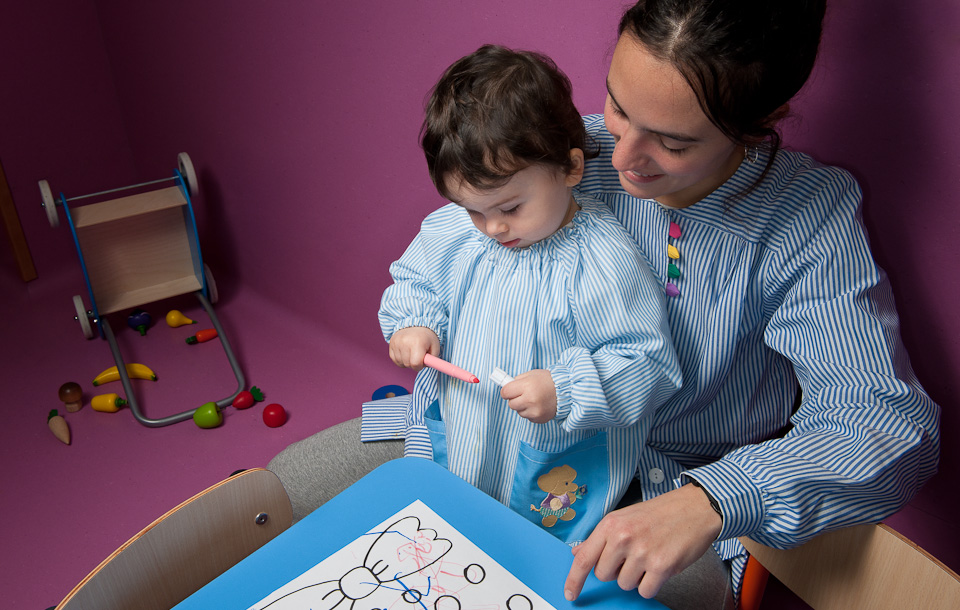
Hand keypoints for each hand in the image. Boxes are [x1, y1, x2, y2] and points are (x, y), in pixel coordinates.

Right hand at [388, 327, 439, 369]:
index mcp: (417, 342)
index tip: (422, 361)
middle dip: (414, 364)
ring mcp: (396, 343)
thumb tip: (425, 367)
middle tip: (418, 356)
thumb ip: (432, 360)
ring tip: (412, 353)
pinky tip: (406, 353)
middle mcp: (404, 342)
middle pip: (407, 364)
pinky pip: (395, 360)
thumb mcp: (435, 348)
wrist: (415, 324)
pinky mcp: (391, 345)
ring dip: (407, 362)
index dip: (420, 366)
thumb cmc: (427, 338)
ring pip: (401, 363)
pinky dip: (401, 360)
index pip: (415, 364)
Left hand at [500, 369, 556, 422]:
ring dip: (523, 406)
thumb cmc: (548, 380)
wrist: (567, 390)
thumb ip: (517, 381)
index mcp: (527, 386)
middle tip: (523, 394)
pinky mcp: (539, 418)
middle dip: (515, 399)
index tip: (510, 390)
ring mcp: (535, 411)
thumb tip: (505, 388)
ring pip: (519, 412)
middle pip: (511, 404)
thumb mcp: (531, 374)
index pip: (505, 392)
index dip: (506, 391)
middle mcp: (530, 400)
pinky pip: (527, 417)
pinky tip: (539, 405)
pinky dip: (531, 412)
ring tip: (534, 399)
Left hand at [564, 482, 721, 600]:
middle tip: (631, 555)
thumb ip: (602, 537)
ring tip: (648, 556)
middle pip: (603, 575)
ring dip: (635, 577)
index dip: (574, 579)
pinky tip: (658, 566)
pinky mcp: (661, 566)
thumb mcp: (624, 517)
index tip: (570, 592)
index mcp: (611, 524)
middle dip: (615, 571)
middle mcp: (623, 538)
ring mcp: (642, 553)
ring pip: (624, 585)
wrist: (695, 508)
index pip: (584, 558)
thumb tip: (579, 552)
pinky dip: (651, 584)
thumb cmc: (661, 512)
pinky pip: (644, 590)